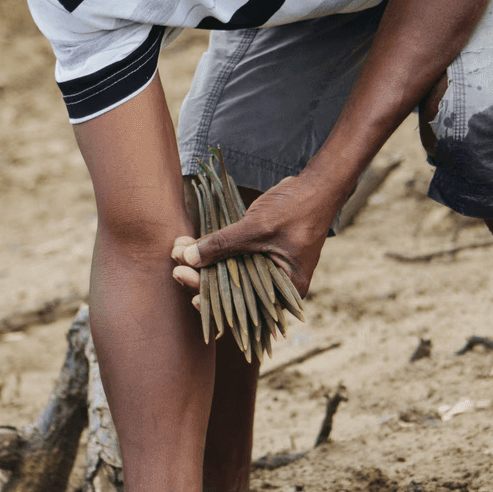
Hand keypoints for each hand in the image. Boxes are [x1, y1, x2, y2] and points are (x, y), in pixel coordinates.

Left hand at [169, 172, 340, 305]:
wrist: (317, 186)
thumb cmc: (297, 208)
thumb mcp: (258, 227)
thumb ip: (224, 244)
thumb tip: (187, 258)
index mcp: (285, 290)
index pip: (241, 305)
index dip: (210, 296)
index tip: (185, 283)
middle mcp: (276, 287)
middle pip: (232, 292)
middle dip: (201, 277)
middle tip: (175, 264)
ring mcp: (268, 270)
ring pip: (229, 275)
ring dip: (203, 263)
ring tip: (178, 250)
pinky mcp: (259, 255)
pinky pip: (233, 261)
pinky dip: (214, 253)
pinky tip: (191, 245)